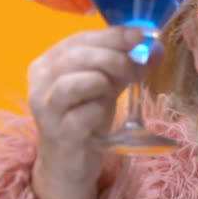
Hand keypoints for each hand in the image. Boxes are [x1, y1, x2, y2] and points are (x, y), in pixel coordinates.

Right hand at [29, 26, 152, 191]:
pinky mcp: (59, 135)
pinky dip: (98, 111)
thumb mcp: (107, 87)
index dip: (113, 35)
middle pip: (75, 57)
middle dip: (113, 57)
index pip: (80, 39)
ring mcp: (47, 110)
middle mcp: (40, 83)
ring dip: (103, 80)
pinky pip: (80, 117)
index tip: (141, 35)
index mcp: (49, 63)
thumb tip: (157, 49)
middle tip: (136, 67)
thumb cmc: (86, 118)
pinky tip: (104, 114)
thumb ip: (128, 66)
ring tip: (118, 88)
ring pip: (70, 84)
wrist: (70, 163)